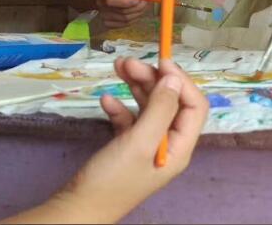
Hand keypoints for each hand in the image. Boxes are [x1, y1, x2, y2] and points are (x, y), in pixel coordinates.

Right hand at [2, 58, 206, 223]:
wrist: (77, 210)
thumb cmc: (111, 180)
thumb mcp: (139, 142)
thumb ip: (160, 109)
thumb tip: (174, 77)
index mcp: (179, 147)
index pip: (194, 106)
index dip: (181, 81)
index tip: (160, 61)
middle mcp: (167, 145)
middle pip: (170, 102)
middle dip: (153, 78)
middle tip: (128, 62)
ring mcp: (146, 147)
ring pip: (148, 107)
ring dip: (136, 86)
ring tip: (118, 67)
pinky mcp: (126, 148)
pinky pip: (130, 120)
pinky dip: (120, 107)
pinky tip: (106, 100)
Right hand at [97, 0, 147, 28]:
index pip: (110, 0)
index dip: (126, 2)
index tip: (138, 0)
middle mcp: (100, 4)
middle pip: (121, 11)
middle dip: (136, 8)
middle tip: (145, 2)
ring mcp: (103, 15)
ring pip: (124, 19)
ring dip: (137, 13)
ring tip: (142, 6)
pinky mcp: (108, 23)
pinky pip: (124, 24)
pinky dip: (133, 19)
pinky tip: (136, 12)